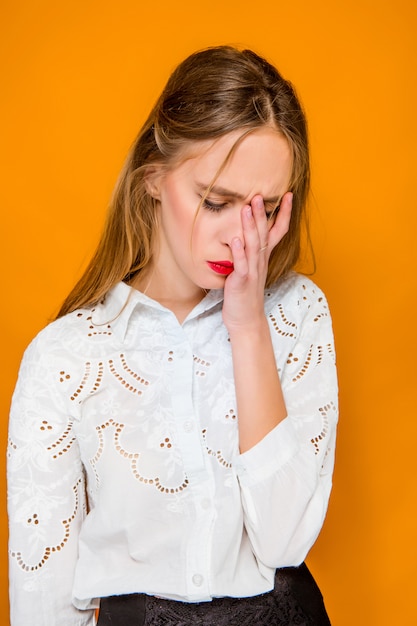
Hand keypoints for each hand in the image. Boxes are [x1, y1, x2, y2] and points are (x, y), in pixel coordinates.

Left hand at [222, 191, 292, 331]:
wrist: (246, 320)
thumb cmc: (245, 295)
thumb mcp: (250, 269)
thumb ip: (250, 252)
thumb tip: (244, 234)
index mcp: (263, 257)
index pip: (277, 231)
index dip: (283, 214)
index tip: (288, 195)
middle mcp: (260, 262)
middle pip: (264, 233)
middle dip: (263, 213)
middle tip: (260, 194)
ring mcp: (252, 271)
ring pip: (253, 244)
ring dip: (250, 226)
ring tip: (248, 207)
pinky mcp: (242, 281)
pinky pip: (242, 264)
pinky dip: (239, 252)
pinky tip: (236, 239)